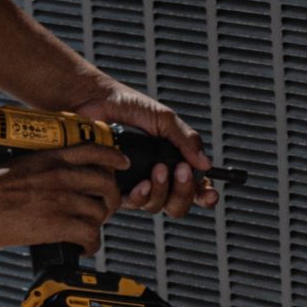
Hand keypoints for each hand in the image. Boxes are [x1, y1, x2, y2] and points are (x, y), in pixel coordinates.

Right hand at [0, 148, 123, 251]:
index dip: (113, 158)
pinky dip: (90, 245)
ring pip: (101, 211)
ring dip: (98, 224)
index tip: (120, 164)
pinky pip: (91, 235)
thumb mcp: (18, 165)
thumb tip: (42, 182)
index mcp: (52, 158)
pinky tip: (82, 248)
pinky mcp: (58, 223)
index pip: (95, 150)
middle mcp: (62, 176)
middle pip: (107, 184)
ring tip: (88, 231)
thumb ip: (39, 170)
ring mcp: (63, 199)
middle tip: (102, 208)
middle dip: (110, 199)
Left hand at [62, 76, 215, 219]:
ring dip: (162, 190)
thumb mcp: (164, 119)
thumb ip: (185, 140)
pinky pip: (131, 203)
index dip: (204, 195)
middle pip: (177, 205)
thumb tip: (205, 163)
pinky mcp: (114, 188)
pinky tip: (141, 183)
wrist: (96, 100)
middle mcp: (155, 178)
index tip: (209, 192)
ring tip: (158, 169)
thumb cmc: (129, 106)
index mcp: (172, 161)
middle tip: (181, 170)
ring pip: (156, 206)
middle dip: (184, 192)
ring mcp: (135, 184)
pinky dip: (140, 195)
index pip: (194, 187)